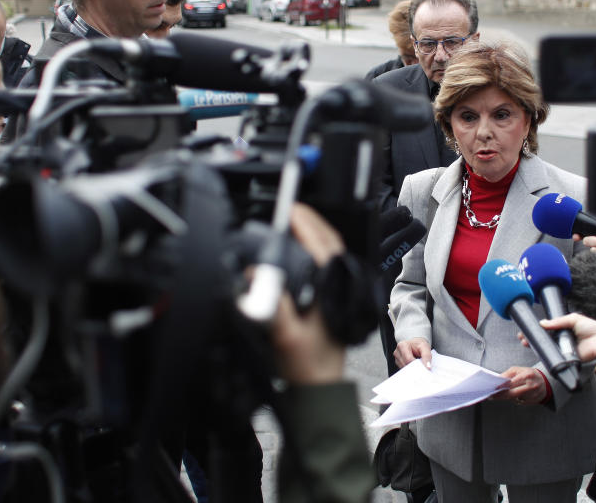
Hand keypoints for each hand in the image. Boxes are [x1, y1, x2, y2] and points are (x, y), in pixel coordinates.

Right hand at [268, 203, 346, 383]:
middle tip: (289, 208)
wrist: (319, 387)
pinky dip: (314, 249)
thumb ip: (271, 305)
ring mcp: (339, 290)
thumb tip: (256, 274)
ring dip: (313, 233)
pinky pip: (326, 263)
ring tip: (293, 222)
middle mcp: (339, 285)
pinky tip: (300, 249)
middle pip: (328, 241)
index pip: (321, 244)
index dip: (304, 223)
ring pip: (330, 251)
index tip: (289, 208)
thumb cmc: (307, 364)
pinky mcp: (333, 297)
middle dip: (310, 221)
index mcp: (332, 288)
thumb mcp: (285, 335)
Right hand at [393, 337, 431, 368]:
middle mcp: (397, 352)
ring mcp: (397, 358)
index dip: (417, 366)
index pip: (409, 360)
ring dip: (413, 369)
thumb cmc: (419, 344)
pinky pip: (404, 370)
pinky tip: (415, 367)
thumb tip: (428, 367)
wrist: (415, 344)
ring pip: (405, 369)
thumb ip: (427, 356)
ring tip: (419, 366)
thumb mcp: (425, 347)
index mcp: (402, 345)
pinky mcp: (398, 364)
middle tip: (424, 370)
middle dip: (415, 368)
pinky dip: (411, 370)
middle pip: (406, 365)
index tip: (425, 369)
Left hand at [493, 366, 547, 404]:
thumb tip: (498, 379)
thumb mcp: (519, 370)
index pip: (512, 382)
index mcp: (527, 375)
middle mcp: (531, 386)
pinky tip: (514, 395)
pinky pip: (519, 402)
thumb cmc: (530, 374)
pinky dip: (515, 399)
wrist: (545, 381)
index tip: (494, 389)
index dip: (502, 386)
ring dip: (507, 397)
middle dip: (501, 395)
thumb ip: (508, 374)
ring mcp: (533, 395)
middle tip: (492, 396)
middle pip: (512, 393)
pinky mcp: (533, 401)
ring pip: (515, 398)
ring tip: (501, 395)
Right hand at [528, 313, 595, 362]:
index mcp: (563, 329)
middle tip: (522, 337)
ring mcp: (563, 349)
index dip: (536, 329)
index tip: (527, 329)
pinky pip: (554, 357)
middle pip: (544, 339)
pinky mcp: (565, 358)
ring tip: (526, 343)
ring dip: (535, 346)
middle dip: (532, 338)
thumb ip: (558, 322)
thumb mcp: (573, 319)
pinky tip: (537, 352)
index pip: (546, 329)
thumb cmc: (591, 328)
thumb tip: (542, 323)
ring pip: (546, 348)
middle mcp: (561, 339)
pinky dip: (546, 355)